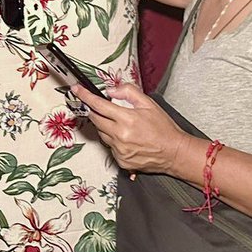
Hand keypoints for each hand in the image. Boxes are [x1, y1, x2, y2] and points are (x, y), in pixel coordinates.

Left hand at [72, 83, 194, 174]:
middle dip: (95, 111)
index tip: (77, 90)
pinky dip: (113, 140)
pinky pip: (110, 147)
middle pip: (96, 120)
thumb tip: (110, 91)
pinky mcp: (121, 161)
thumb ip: (128, 92)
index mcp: (127, 119)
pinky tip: (126, 138)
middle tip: (102, 108)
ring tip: (122, 125)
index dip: (85, 96)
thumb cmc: (163, 128)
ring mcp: (120, 150)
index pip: (98, 105)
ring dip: (106, 126)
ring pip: (102, 134)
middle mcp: (121, 136)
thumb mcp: (149, 103)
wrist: (174, 152)